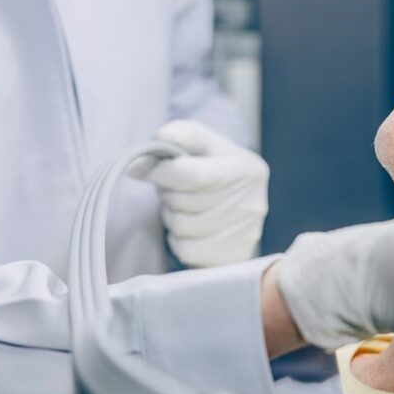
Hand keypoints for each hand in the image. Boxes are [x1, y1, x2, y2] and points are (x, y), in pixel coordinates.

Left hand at [129, 120, 268, 266]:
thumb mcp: (203, 141)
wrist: (240, 203)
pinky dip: (180, 239)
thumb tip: (141, 161)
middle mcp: (252, 203)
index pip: (192, 175)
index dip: (160, 172)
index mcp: (246, 169)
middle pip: (184, 202)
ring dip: (173, 217)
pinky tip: (190, 229)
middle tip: (176, 189)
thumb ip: (177, 136)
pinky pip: (187, 250)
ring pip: (182, 227)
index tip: (145, 167)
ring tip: (185, 208)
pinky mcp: (234, 257)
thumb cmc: (216, 168)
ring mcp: (245, 234)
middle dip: (169, 194)